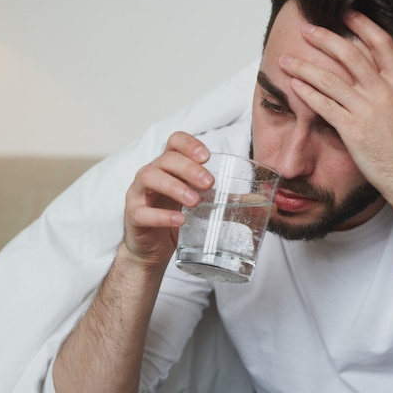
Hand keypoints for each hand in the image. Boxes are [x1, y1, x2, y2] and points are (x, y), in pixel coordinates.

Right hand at [123, 131, 214, 268]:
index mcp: (168, 167)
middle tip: (209, 184)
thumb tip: (259, 199)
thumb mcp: (201, 205)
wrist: (152, 251)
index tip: (207, 156)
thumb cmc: (176, 220)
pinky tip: (179, 220)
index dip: (189, 144)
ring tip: (195, 201)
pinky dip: (161, 215)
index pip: (174, 142)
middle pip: (166, 159)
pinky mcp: (133, 216)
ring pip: (149, 178)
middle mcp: (151, 174)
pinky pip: (142, 212)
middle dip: (189, 168)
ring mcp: (138, 194)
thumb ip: (225, 198)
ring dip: (175, 187)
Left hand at [278, 11, 392, 207]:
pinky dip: (307, 94)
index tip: (348, 16)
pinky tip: (294, 86)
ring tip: (287, 60)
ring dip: (305, 67)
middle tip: (307, 30)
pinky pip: (325, 106)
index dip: (363, 26)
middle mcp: (384, 93)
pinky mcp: (353, 130)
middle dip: (325, 39)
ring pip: (330, 79)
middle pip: (350, 54)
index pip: (382, 44)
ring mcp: (367, 111)